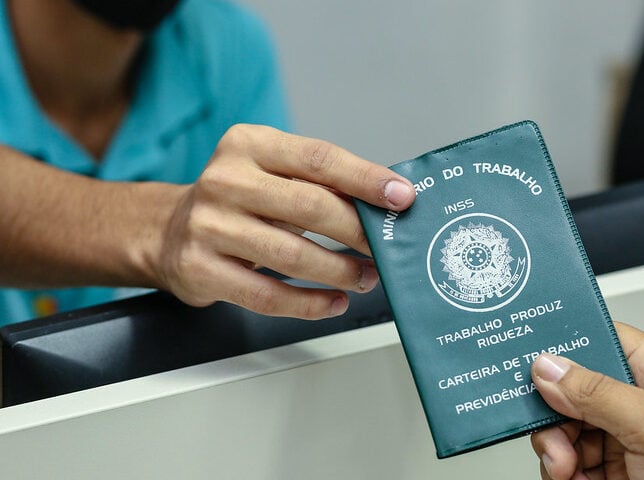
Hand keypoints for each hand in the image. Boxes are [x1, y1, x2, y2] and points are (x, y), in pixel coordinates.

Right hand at [150, 125, 414, 318]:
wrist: (168, 231)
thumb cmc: (238, 202)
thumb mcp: (271, 175)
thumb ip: (318, 185)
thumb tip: (383, 206)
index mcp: (248, 144)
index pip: (318, 158)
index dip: (365, 179)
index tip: (401, 197)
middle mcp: (225, 180)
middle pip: (309, 206)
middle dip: (358, 231)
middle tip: (386, 247)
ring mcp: (209, 225)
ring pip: (291, 255)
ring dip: (339, 271)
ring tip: (366, 277)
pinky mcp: (201, 268)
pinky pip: (266, 295)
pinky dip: (309, 303)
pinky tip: (334, 302)